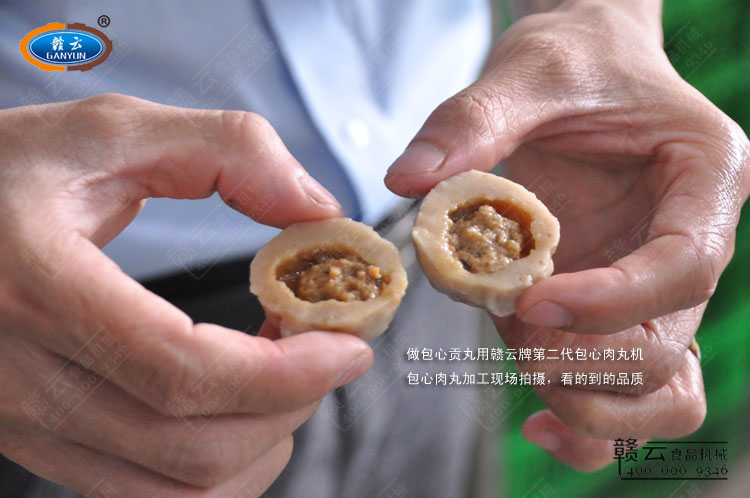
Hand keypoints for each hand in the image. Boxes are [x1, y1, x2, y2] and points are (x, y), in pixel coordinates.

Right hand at [0, 94, 372, 494]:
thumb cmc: (2, 173)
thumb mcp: (110, 131)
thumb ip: (227, 151)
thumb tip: (316, 208)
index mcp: (41, 288)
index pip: (184, 371)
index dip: (287, 372)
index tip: (346, 344)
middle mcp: (23, 376)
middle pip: (192, 446)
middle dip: (291, 405)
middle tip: (327, 349)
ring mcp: (25, 421)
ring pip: (175, 490)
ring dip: (262, 444)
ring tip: (290, 378)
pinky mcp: (38, 438)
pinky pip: (144, 497)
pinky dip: (217, 471)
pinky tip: (241, 414)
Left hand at [385, 0, 748, 470]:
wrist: (584, 67)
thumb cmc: (574, 61)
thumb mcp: (529, 70)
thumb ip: (472, 121)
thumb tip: (407, 179)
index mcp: (704, 177)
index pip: (685, 264)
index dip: (612, 300)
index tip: (533, 302)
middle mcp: (692, 242)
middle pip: (669, 343)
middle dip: (591, 363)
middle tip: (517, 340)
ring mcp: (652, 285)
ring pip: (660, 387)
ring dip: (593, 406)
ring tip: (527, 382)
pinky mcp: (612, 308)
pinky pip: (624, 386)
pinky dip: (591, 421)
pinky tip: (535, 421)